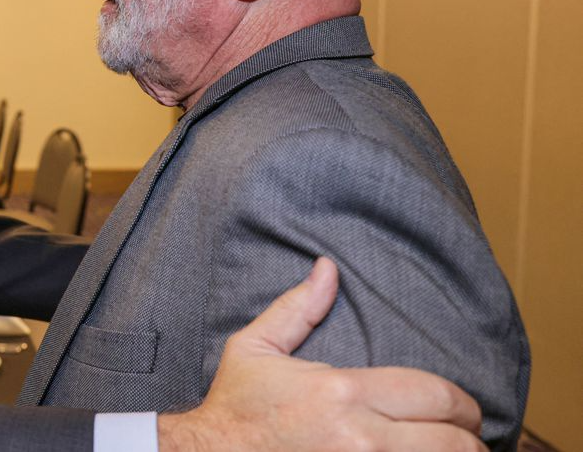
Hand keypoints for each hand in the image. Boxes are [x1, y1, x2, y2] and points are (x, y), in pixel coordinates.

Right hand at [157, 257, 484, 450]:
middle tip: (469, 436)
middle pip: (450, 440)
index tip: (465, 410)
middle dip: (469, 437)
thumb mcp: (255, 348)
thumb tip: (328, 268)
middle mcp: (359, 437)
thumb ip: (298, 308)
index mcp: (341, 391)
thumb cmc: (234, 408)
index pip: (434, 394)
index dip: (462, 403)